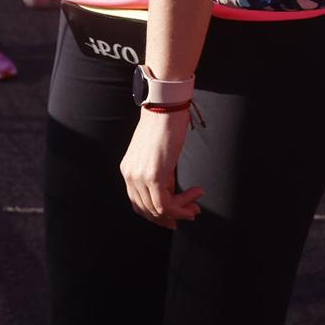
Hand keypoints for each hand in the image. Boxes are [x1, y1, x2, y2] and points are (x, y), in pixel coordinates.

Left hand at [120, 105, 202, 228]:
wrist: (166, 107)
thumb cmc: (165, 124)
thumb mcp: (156, 154)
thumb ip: (158, 173)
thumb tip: (171, 191)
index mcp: (128, 170)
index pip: (139, 204)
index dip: (157, 215)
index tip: (176, 216)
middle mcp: (130, 176)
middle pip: (147, 211)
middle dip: (170, 217)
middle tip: (190, 213)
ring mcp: (140, 177)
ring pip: (159, 209)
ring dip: (181, 210)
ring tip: (196, 204)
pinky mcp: (154, 176)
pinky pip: (166, 204)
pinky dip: (181, 206)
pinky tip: (195, 195)